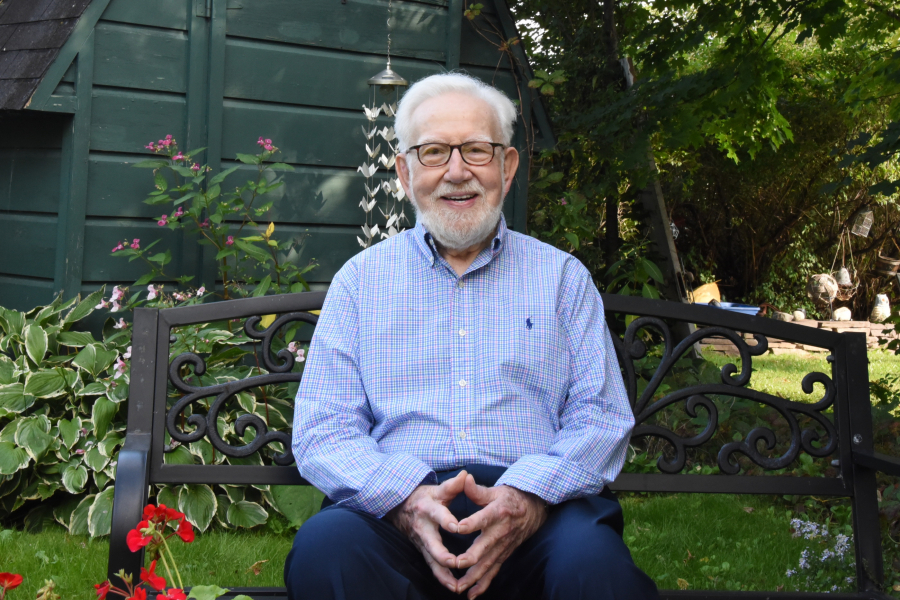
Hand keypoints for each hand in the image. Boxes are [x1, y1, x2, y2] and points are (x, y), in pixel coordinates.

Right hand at [386, 470, 467, 591]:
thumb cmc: (425, 497)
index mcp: (428, 509)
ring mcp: (422, 542)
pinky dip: (442, 577)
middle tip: (455, 562)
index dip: (447, 520)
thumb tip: (466, 475)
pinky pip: (431, 567)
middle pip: (431, 544)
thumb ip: (453, 485)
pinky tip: (453, 587)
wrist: (401, 507)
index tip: (457, 527)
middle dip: (442, 555)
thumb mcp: (437, 489)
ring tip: (456, 585)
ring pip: (431, 560)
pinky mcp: (422, 551)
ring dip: (443, 574)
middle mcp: (423, 527)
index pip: (438, 515)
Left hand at [454, 475, 547, 598]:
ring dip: (473, 576)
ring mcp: (503, 546)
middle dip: (470, 557)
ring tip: (458, 587)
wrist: (533, 510)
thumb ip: (477, 489)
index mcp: (497, 513)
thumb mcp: (496, 490)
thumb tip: (464, 478)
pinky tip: (471, 594)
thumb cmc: (510, 498)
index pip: (483, 518)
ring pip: (487, 564)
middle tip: (456, 563)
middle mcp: (500, 532)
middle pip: (485, 546)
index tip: (457, 527)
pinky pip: (493, 571)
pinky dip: (483, 584)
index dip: (470, 523)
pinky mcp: (504, 554)